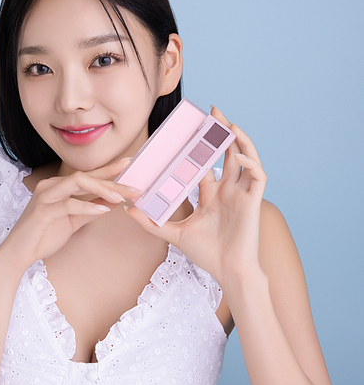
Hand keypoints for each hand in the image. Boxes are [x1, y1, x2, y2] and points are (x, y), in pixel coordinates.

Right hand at [0, 157, 137, 279]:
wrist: (18, 253)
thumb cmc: (43, 235)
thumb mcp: (73, 221)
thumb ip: (91, 210)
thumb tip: (114, 201)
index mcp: (59, 186)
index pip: (88, 175)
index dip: (110, 170)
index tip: (130, 165)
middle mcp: (51, 185)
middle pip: (86, 176)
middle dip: (113, 180)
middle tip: (135, 187)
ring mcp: (45, 196)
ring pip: (77, 183)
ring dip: (102, 189)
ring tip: (121, 198)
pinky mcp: (42, 211)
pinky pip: (68, 204)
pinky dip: (87, 207)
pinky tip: (103, 211)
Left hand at [125, 108, 267, 291]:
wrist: (228, 273)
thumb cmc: (207, 254)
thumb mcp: (174, 235)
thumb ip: (151, 223)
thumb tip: (127, 209)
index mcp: (211, 195)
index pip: (204, 163)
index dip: (198, 146)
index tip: (188, 129)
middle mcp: (227, 190)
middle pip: (227, 153)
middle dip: (221, 132)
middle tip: (213, 111)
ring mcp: (242, 194)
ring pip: (245, 158)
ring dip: (240, 139)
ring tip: (229, 123)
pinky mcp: (253, 202)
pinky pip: (258, 177)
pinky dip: (252, 163)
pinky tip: (240, 155)